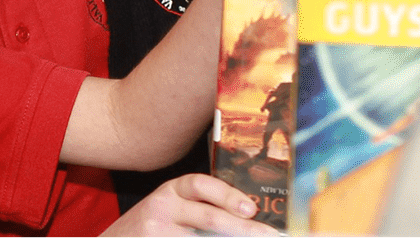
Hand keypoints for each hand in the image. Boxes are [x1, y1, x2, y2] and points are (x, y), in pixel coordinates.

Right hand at [102, 174, 279, 236]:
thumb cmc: (150, 226)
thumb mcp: (168, 207)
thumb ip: (199, 206)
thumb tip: (248, 215)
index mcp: (171, 191)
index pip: (201, 185)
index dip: (228, 196)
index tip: (252, 209)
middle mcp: (161, 209)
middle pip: (209, 218)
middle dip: (244, 229)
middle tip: (269, 235)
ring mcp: (157, 233)